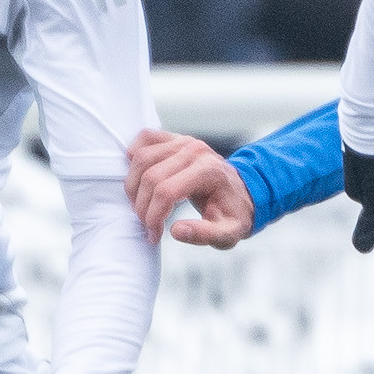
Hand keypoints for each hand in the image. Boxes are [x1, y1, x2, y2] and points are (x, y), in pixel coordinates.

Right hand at [125, 128, 256, 248]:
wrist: (240, 192)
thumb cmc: (232, 214)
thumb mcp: (228, 233)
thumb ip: (205, 235)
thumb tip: (176, 231)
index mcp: (208, 171)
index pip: (166, 192)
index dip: (153, 217)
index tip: (154, 234)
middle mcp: (194, 151)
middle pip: (150, 177)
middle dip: (141, 206)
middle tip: (147, 224)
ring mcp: (184, 141)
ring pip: (142, 158)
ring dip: (133, 186)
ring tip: (141, 206)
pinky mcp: (175, 138)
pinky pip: (145, 138)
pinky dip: (134, 156)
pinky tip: (138, 177)